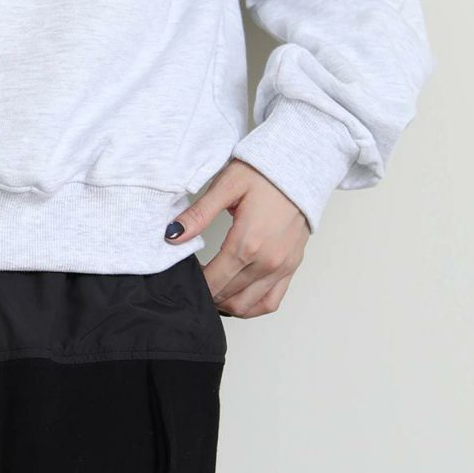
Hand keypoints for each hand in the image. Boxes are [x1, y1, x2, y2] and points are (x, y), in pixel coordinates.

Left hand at [167, 159, 310, 317]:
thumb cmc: (263, 173)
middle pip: (229, 296)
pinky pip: (272, 301)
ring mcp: (283, 267)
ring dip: (227, 304)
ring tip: (212, 290)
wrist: (301, 166)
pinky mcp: (292, 266)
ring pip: (249, 305)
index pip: (214, 281)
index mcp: (248, 243)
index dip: (196, 284)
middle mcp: (268, 261)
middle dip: (208, 293)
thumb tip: (172, 235)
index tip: (185, 276)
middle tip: (194, 281)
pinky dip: (252, 306)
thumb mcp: (225, 186)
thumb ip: (198, 214)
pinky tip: (237, 296)